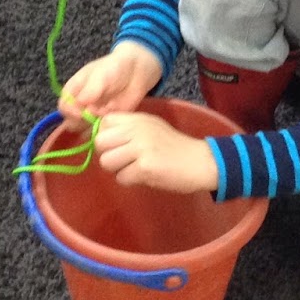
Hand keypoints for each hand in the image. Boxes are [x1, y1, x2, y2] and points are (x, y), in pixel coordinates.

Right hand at [58, 42, 162, 129]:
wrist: (136, 71)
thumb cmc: (114, 68)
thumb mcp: (101, 74)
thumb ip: (91, 89)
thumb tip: (81, 104)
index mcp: (74, 90)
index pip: (64, 106)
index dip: (70, 111)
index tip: (81, 113)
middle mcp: (81, 104)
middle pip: (71, 120)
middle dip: (81, 122)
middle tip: (95, 117)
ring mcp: (93, 114)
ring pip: (85, 128)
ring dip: (92, 128)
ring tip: (106, 117)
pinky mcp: (106, 121)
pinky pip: (100, 131)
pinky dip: (104, 131)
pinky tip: (112, 124)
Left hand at [94, 112, 219, 192]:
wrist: (199, 162)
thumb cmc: (174, 147)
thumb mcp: (151, 127)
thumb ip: (128, 129)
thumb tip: (101, 137)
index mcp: (138, 118)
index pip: (104, 122)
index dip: (105, 135)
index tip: (115, 145)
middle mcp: (137, 129)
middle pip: (100, 142)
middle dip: (107, 154)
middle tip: (124, 160)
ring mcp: (140, 148)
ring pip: (106, 162)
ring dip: (118, 170)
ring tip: (134, 168)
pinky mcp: (145, 167)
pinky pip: (121, 177)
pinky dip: (130, 180)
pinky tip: (144, 176)